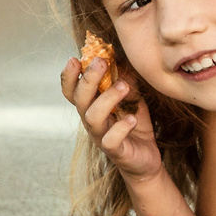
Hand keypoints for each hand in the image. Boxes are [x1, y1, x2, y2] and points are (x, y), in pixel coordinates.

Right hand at [61, 54, 161, 182]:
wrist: (145, 160)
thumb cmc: (133, 125)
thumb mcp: (131, 97)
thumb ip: (124, 78)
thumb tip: (120, 56)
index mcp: (92, 106)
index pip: (72, 90)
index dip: (69, 76)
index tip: (75, 58)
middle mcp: (92, 120)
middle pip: (80, 99)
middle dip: (88, 79)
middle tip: (101, 62)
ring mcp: (101, 136)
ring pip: (92, 117)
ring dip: (106, 99)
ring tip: (123, 86)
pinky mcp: (116, 151)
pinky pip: (110, 140)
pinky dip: (121, 127)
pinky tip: (132, 119)